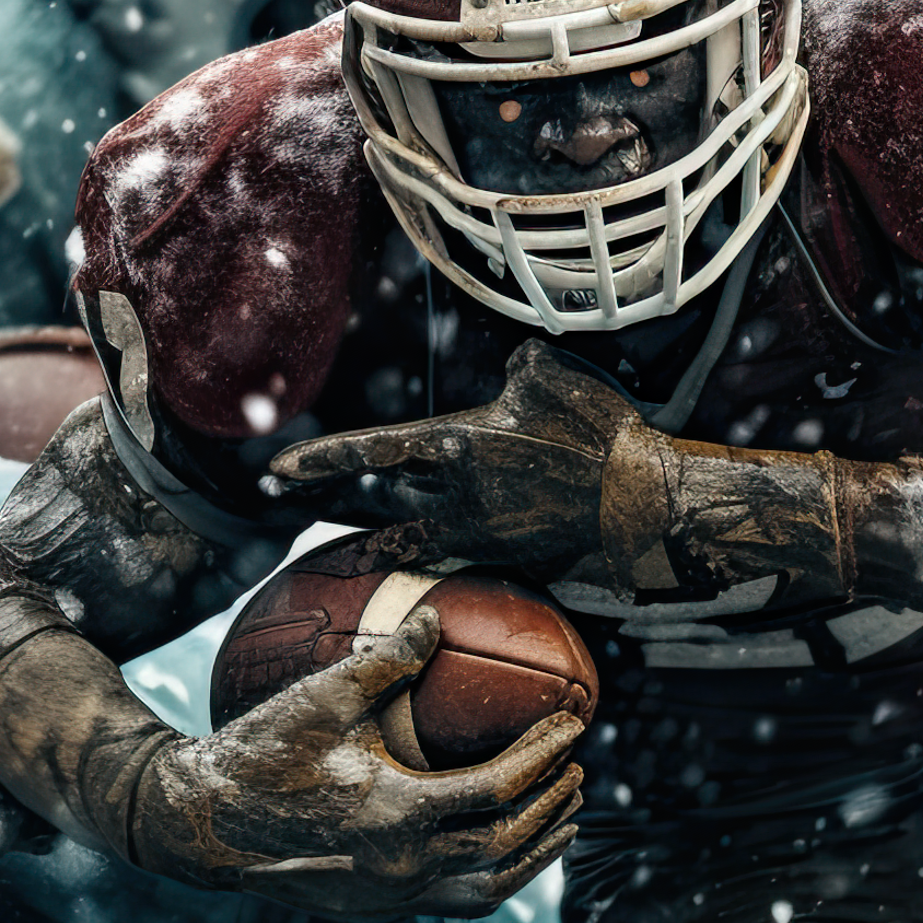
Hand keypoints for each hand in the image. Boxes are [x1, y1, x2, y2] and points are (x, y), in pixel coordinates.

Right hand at [136, 604, 585, 919]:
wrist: (202, 825)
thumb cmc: (260, 753)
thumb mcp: (321, 697)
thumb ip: (386, 658)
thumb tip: (436, 618)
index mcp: (397, 814)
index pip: (499, 788)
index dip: (545, 755)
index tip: (572, 725)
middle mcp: (401, 867)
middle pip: (508, 843)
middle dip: (553, 804)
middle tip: (579, 770)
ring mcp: (390, 898)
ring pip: (489, 888)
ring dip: (535, 854)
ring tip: (564, 820)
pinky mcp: (376, 911)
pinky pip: (453, 901)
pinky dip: (493, 876)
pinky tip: (501, 849)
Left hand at [270, 337, 852, 604]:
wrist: (644, 502)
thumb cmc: (600, 432)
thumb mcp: (552, 373)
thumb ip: (516, 367)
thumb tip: (508, 369)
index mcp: (462, 444)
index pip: (374, 451)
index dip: (321, 458)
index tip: (277, 468)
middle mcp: (461, 494)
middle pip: (383, 501)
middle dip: (336, 500)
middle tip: (279, 500)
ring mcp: (484, 531)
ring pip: (414, 535)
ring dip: (378, 538)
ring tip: (343, 547)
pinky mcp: (511, 555)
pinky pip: (463, 550)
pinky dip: (442, 551)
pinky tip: (430, 554)